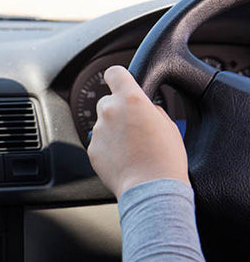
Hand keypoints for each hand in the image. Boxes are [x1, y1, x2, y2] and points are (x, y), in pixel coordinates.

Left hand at [88, 66, 188, 198]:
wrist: (151, 188)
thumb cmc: (165, 158)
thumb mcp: (169, 125)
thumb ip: (151, 110)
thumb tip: (146, 109)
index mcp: (131, 99)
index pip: (115, 73)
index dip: (118, 77)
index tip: (120, 81)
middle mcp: (110, 111)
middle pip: (107, 100)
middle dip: (118, 109)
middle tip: (134, 126)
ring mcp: (98, 130)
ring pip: (103, 123)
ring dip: (113, 130)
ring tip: (132, 147)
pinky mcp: (92, 148)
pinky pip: (99, 142)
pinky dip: (108, 147)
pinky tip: (124, 158)